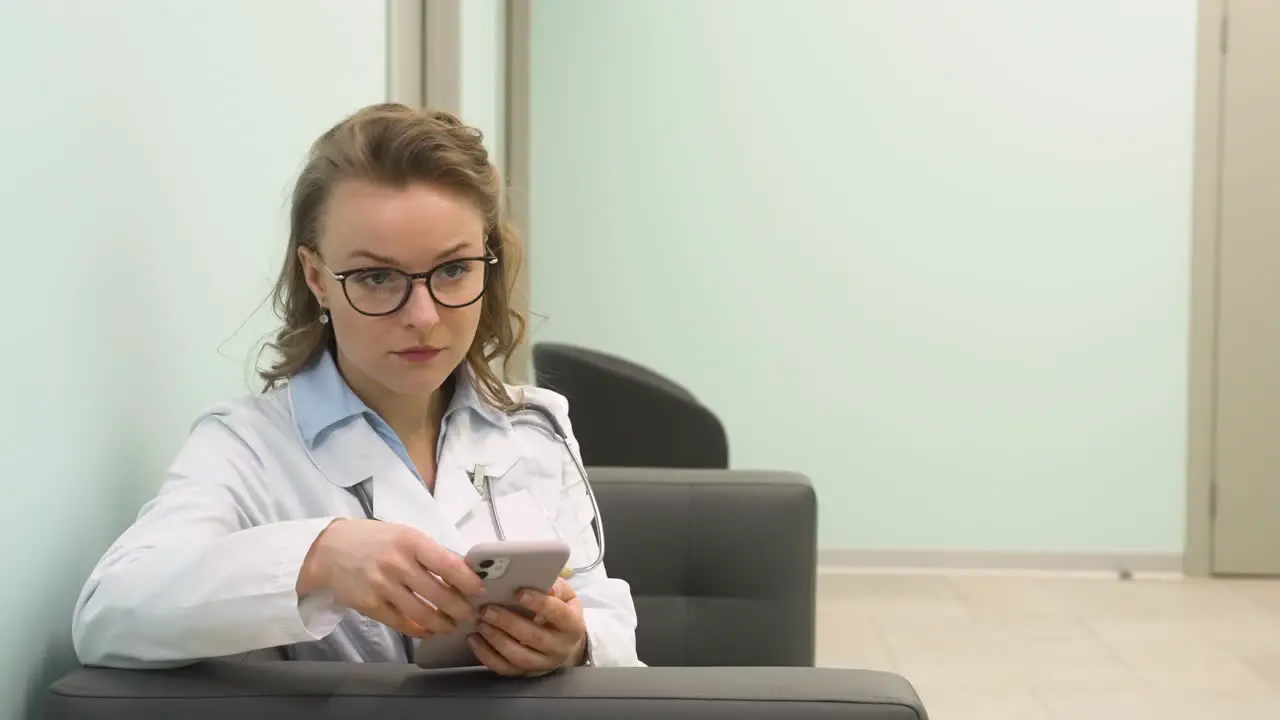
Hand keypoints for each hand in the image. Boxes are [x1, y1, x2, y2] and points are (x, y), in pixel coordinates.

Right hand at [297, 518, 485, 638]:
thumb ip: (430, 552)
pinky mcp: (371, 605)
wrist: (328, 550)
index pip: (448, 564)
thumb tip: (462, 572)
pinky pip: (402, 622)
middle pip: (439, 594)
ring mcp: (383, 586)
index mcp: (411, 541)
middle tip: (470, 615)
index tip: (480, 590)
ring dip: (443, 623)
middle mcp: (398, 564)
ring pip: (423, 613)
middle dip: (460, 609)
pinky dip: (419, 629)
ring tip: (452, 626)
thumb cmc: (374, 540)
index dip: (468, 581)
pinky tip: (429, 630)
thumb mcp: (404, 535)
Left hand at [468, 578, 586, 675]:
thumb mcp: (566, 595)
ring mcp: (542, 664)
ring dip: (496, 640)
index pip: (557, 614)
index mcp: (572, 626)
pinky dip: (487, 656)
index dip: (539, 604)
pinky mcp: (526, 673)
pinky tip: (475, 640)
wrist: (567, 645)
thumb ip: (554, 587)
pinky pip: (505, 668)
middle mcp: (559, 648)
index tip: (519, 592)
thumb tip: (539, 583)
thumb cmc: (562, 611)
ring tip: (480, 623)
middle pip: (534, 638)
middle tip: (487, 609)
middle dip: (508, 623)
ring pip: (518, 657)